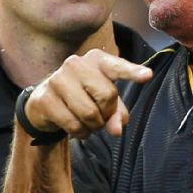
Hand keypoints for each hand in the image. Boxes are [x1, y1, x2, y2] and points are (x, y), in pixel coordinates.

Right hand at [24, 50, 152, 138]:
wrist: (45, 102)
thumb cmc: (82, 96)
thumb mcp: (104, 100)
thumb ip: (117, 112)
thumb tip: (116, 130)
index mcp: (96, 60)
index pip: (116, 66)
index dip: (132, 72)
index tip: (148, 75)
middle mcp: (75, 64)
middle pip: (107, 95)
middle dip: (107, 113)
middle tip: (100, 115)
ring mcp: (58, 80)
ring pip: (90, 113)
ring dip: (94, 126)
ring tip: (88, 122)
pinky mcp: (46, 98)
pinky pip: (74, 125)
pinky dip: (80, 133)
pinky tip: (76, 127)